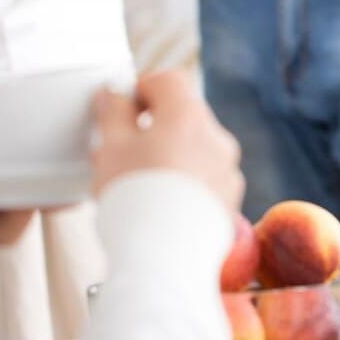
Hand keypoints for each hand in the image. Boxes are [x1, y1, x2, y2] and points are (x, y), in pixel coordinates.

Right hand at [90, 70, 242, 211]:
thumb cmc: (133, 198)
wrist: (164, 258)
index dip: (141, 89)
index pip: (168, 80)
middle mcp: (217, 137)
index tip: (122, 109)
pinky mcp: (229, 200)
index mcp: (188, 115)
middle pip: (184, 116)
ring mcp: (228, 170)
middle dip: (153, 128)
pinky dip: (186, 184)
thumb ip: (113, 112)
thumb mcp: (110, 148)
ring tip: (138, 185)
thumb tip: (114, 93)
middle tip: (122, 153)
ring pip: (196, 150)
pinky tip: (161, 206)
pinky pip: (206, 180)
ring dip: (171, 157)